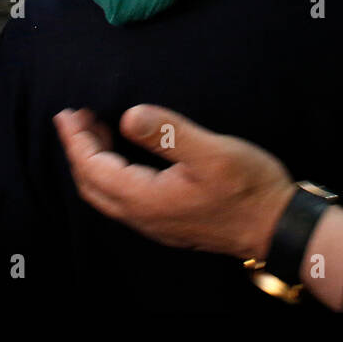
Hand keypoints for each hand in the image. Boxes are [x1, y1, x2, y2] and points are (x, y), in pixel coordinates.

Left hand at [55, 106, 295, 261]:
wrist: (276, 228)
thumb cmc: (248, 188)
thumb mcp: (211, 152)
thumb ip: (167, 132)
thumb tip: (127, 116)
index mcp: (146, 198)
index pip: (94, 168)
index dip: (76, 140)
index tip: (66, 113)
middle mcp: (144, 216)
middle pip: (93, 184)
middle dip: (78, 150)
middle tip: (75, 117)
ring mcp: (155, 222)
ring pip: (107, 194)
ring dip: (93, 162)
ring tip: (95, 129)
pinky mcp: (168, 221)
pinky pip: (122, 198)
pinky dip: (111, 173)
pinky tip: (124, 155)